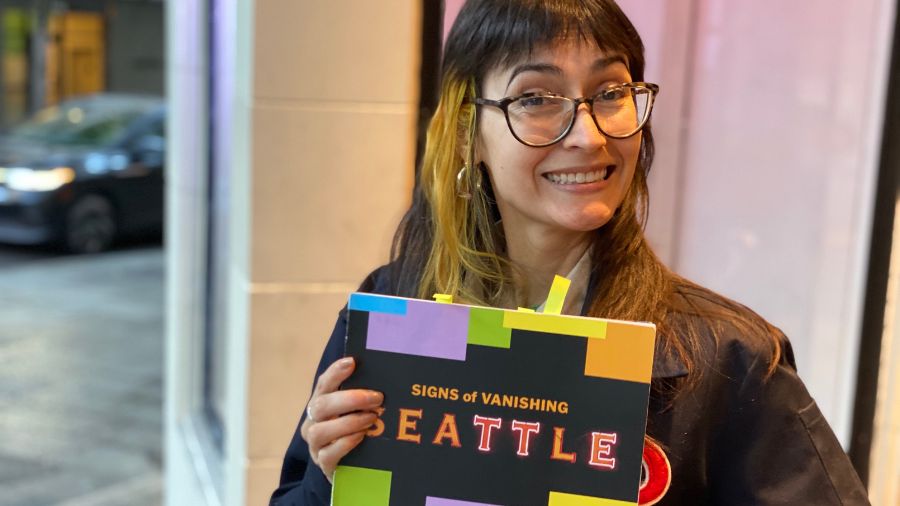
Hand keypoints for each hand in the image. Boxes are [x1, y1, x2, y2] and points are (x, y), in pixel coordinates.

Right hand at [300, 357, 382, 482]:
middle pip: (321, 406)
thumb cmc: (357, 432)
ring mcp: (316, 445)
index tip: (352, 362)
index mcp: (321, 404)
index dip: (335, 373)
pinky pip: (328, 454)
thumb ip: (362, 398)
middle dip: (350, 399)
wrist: (353, 467)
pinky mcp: (323, 465)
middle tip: (376, 398)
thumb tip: (383, 379)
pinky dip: (345, 443)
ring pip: (320, 431)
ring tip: (372, 418)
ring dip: (348, 422)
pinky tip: (361, 437)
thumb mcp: (357, 411)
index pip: (323, 385)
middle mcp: (313, 423)